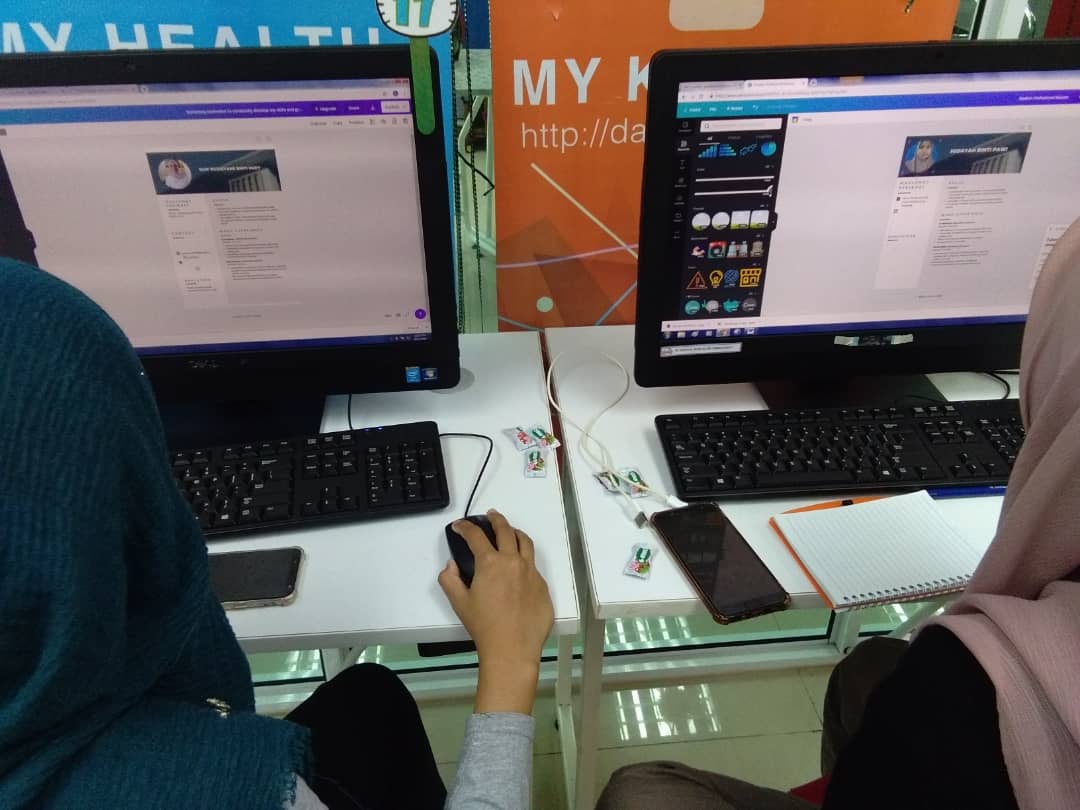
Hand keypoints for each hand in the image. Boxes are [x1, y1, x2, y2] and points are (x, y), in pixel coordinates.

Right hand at [438, 509, 554, 714]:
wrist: (512, 648)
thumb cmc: (484, 626)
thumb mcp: (459, 603)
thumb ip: (450, 580)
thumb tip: (451, 566)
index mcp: (491, 563)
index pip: (476, 536)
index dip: (465, 527)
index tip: (459, 526)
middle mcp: (513, 562)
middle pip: (505, 530)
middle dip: (496, 520)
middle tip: (490, 516)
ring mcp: (531, 573)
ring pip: (525, 543)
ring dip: (515, 533)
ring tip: (510, 531)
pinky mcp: (542, 586)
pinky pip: (533, 566)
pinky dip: (524, 560)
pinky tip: (519, 568)